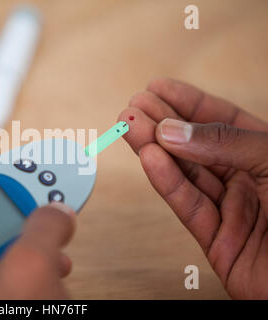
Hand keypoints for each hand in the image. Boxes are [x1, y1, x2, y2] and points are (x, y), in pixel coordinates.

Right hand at [118, 78, 267, 298]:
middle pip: (197, 147)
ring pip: (187, 175)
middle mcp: (249, 179)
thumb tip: (171, 131)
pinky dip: (166, 183)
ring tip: (129, 126)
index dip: (189, 102)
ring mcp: (233, 210)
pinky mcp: (219, 242)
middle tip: (133, 107)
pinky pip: (189, 207)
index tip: (158, 88)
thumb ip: (226, 144)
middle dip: (163, 124)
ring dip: (155, 149)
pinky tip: (148, 159)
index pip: (223, 120)